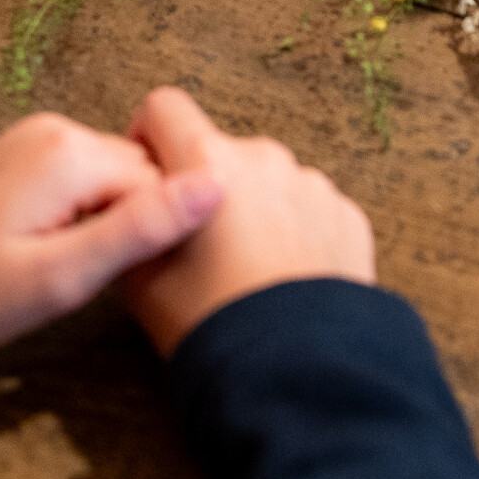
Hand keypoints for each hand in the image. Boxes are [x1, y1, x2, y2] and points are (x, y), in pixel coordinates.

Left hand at [0, 111, 223, 361]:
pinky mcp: (18, 158)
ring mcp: (34, 140)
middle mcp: (57, 129)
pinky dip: (80, 217)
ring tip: (62, 272)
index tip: (109, 279)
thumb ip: (140, 231)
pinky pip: (81, 180)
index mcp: (72, 151)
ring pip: (113, 181)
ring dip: (104, 225)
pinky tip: (46, 254)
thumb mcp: (57, 278)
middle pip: (140, 176)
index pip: (164, 183)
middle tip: (81, 281)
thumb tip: (217, 186)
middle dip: (129, 227)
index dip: (152, 238)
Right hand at [117, 88, 375, 357]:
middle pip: (219, 150)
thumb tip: (131, 203)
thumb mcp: (139, 279)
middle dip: (205, 186)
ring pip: (267, 181)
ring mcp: (312, 184)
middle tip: (198, 248)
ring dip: (253, 209)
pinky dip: (294, 233)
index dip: (148, 139)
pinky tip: (283, 281)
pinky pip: (308, 210)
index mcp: (208, 161)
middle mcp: (265, 157)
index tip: (151, 182)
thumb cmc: (210, 324)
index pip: (164, 107)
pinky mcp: (347, 215)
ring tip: (246, 272)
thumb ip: (132, 223)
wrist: (295, 371)